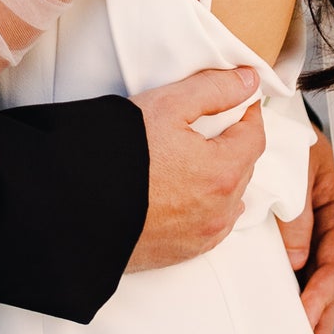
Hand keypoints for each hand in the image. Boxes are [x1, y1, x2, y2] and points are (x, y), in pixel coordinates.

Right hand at [124, 68, 265, 272]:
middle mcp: (220, 209)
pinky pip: (212, 227)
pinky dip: (208, 208)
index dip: (248, 115)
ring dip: (222, 179)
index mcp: (223, 171)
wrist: (78, 204)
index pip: (255, 137)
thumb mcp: (166, 105)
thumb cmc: (120, 153)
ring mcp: (203, 235)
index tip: (237, 103)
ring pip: (230, 200)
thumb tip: (249, 81)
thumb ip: (213, 89)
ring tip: (194, 161)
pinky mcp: (183, 252)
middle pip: (243, 168)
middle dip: (233, 145)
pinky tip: (186, 194)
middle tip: (208, 126)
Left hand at [279, 127, 333, 333]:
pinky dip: (300, 296)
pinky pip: (301, 267)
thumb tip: (297, 262)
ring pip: (317, 280)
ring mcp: (313, 227)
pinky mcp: (295, 230)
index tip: (308, 314)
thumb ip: (297, 214)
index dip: (323, 290)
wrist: (263, 111)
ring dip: (315, 317)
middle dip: (324, 320)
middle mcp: (328, 221)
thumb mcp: (296, 169)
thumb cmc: (284, 134)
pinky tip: (297, 322)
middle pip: (330, 280)